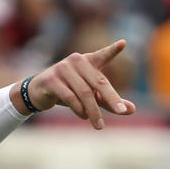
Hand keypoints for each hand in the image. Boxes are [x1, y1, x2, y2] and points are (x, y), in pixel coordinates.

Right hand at [12, 40, 135, 128]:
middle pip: (98, 82)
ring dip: (93, 111)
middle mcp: (76, 61)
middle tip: (122, 112)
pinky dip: (78, 109)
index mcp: (87, 61)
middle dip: (112, 99)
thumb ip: (109, 102)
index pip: (103, 55)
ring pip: (84, 93)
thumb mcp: (90, 96)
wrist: (37, 93)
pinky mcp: (51, 79)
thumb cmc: (68, 91)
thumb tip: (131, 110)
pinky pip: (69, 97)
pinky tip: (83, 116)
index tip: (123, 43)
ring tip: (99, 125)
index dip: (113, 50)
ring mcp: (62, 68)